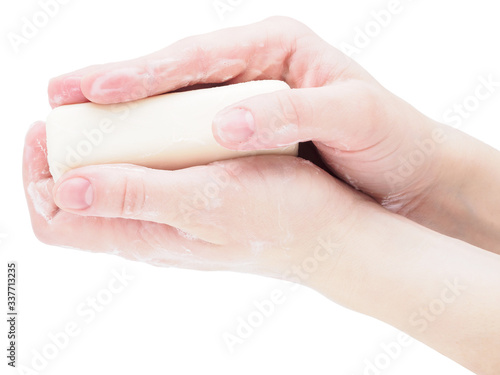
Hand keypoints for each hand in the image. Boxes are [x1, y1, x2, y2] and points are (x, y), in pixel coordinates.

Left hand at [24, 121, 373, 281]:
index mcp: (142, 236)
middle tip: (78, 110)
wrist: (329, 233)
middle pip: (78, 199)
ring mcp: (173, 218)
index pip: (55, 219)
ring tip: (115, 110)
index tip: (46, 126)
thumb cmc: (277, 218)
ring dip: (101, 148)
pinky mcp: (197, 202)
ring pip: (113, 185)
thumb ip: (135, 197)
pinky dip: (139, 149)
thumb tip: (65, 189)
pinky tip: (161, 125)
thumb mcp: (203, 202)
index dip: (36, 174)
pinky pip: (148, 177)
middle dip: (64, 154)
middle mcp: (150, 232)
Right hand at [47, 16, 498, 250]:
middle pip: (176, 70)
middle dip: (120, 83)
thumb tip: (227, 125)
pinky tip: (132, 148)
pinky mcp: (247, 127)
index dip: (148, 71)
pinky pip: (193, 128)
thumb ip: (292, 115)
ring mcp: (247, 97)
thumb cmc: (385, 135)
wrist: (406, 168)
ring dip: (130, 110)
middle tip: (62, 95)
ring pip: (177, 99)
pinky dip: (161, 136)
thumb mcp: (349, 116)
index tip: (101, 88)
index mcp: (277, 47)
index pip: (201, 54)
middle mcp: (255, 66)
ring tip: (79, 118)